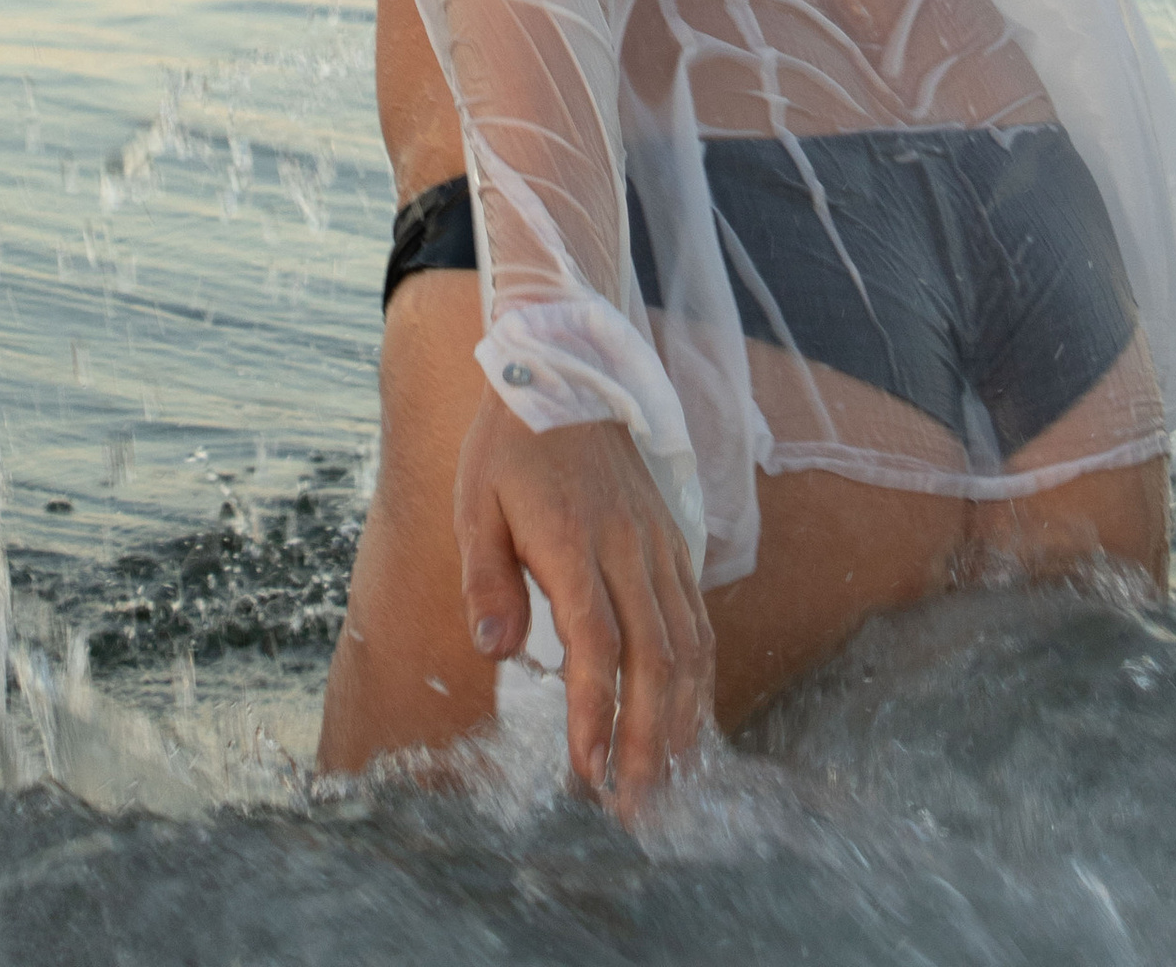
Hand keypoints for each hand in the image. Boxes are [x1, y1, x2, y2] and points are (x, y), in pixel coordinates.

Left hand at [452, 394, 712, 809]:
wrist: (566, 368)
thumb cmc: (511, 445)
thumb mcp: (475, 501)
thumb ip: (486, 577)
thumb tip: (496, 650)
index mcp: (575, 539)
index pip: (596, 643)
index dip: (595, 712)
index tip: (587, 771)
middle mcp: (629, 546)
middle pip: (655, 658)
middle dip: (648, 740)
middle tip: (631, 807)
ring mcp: (660, 544)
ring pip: (689, 644)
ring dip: (681, 720)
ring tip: (664, 782)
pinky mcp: (675, 542)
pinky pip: (699, 619)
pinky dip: (700, 679)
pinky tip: (688, 721)